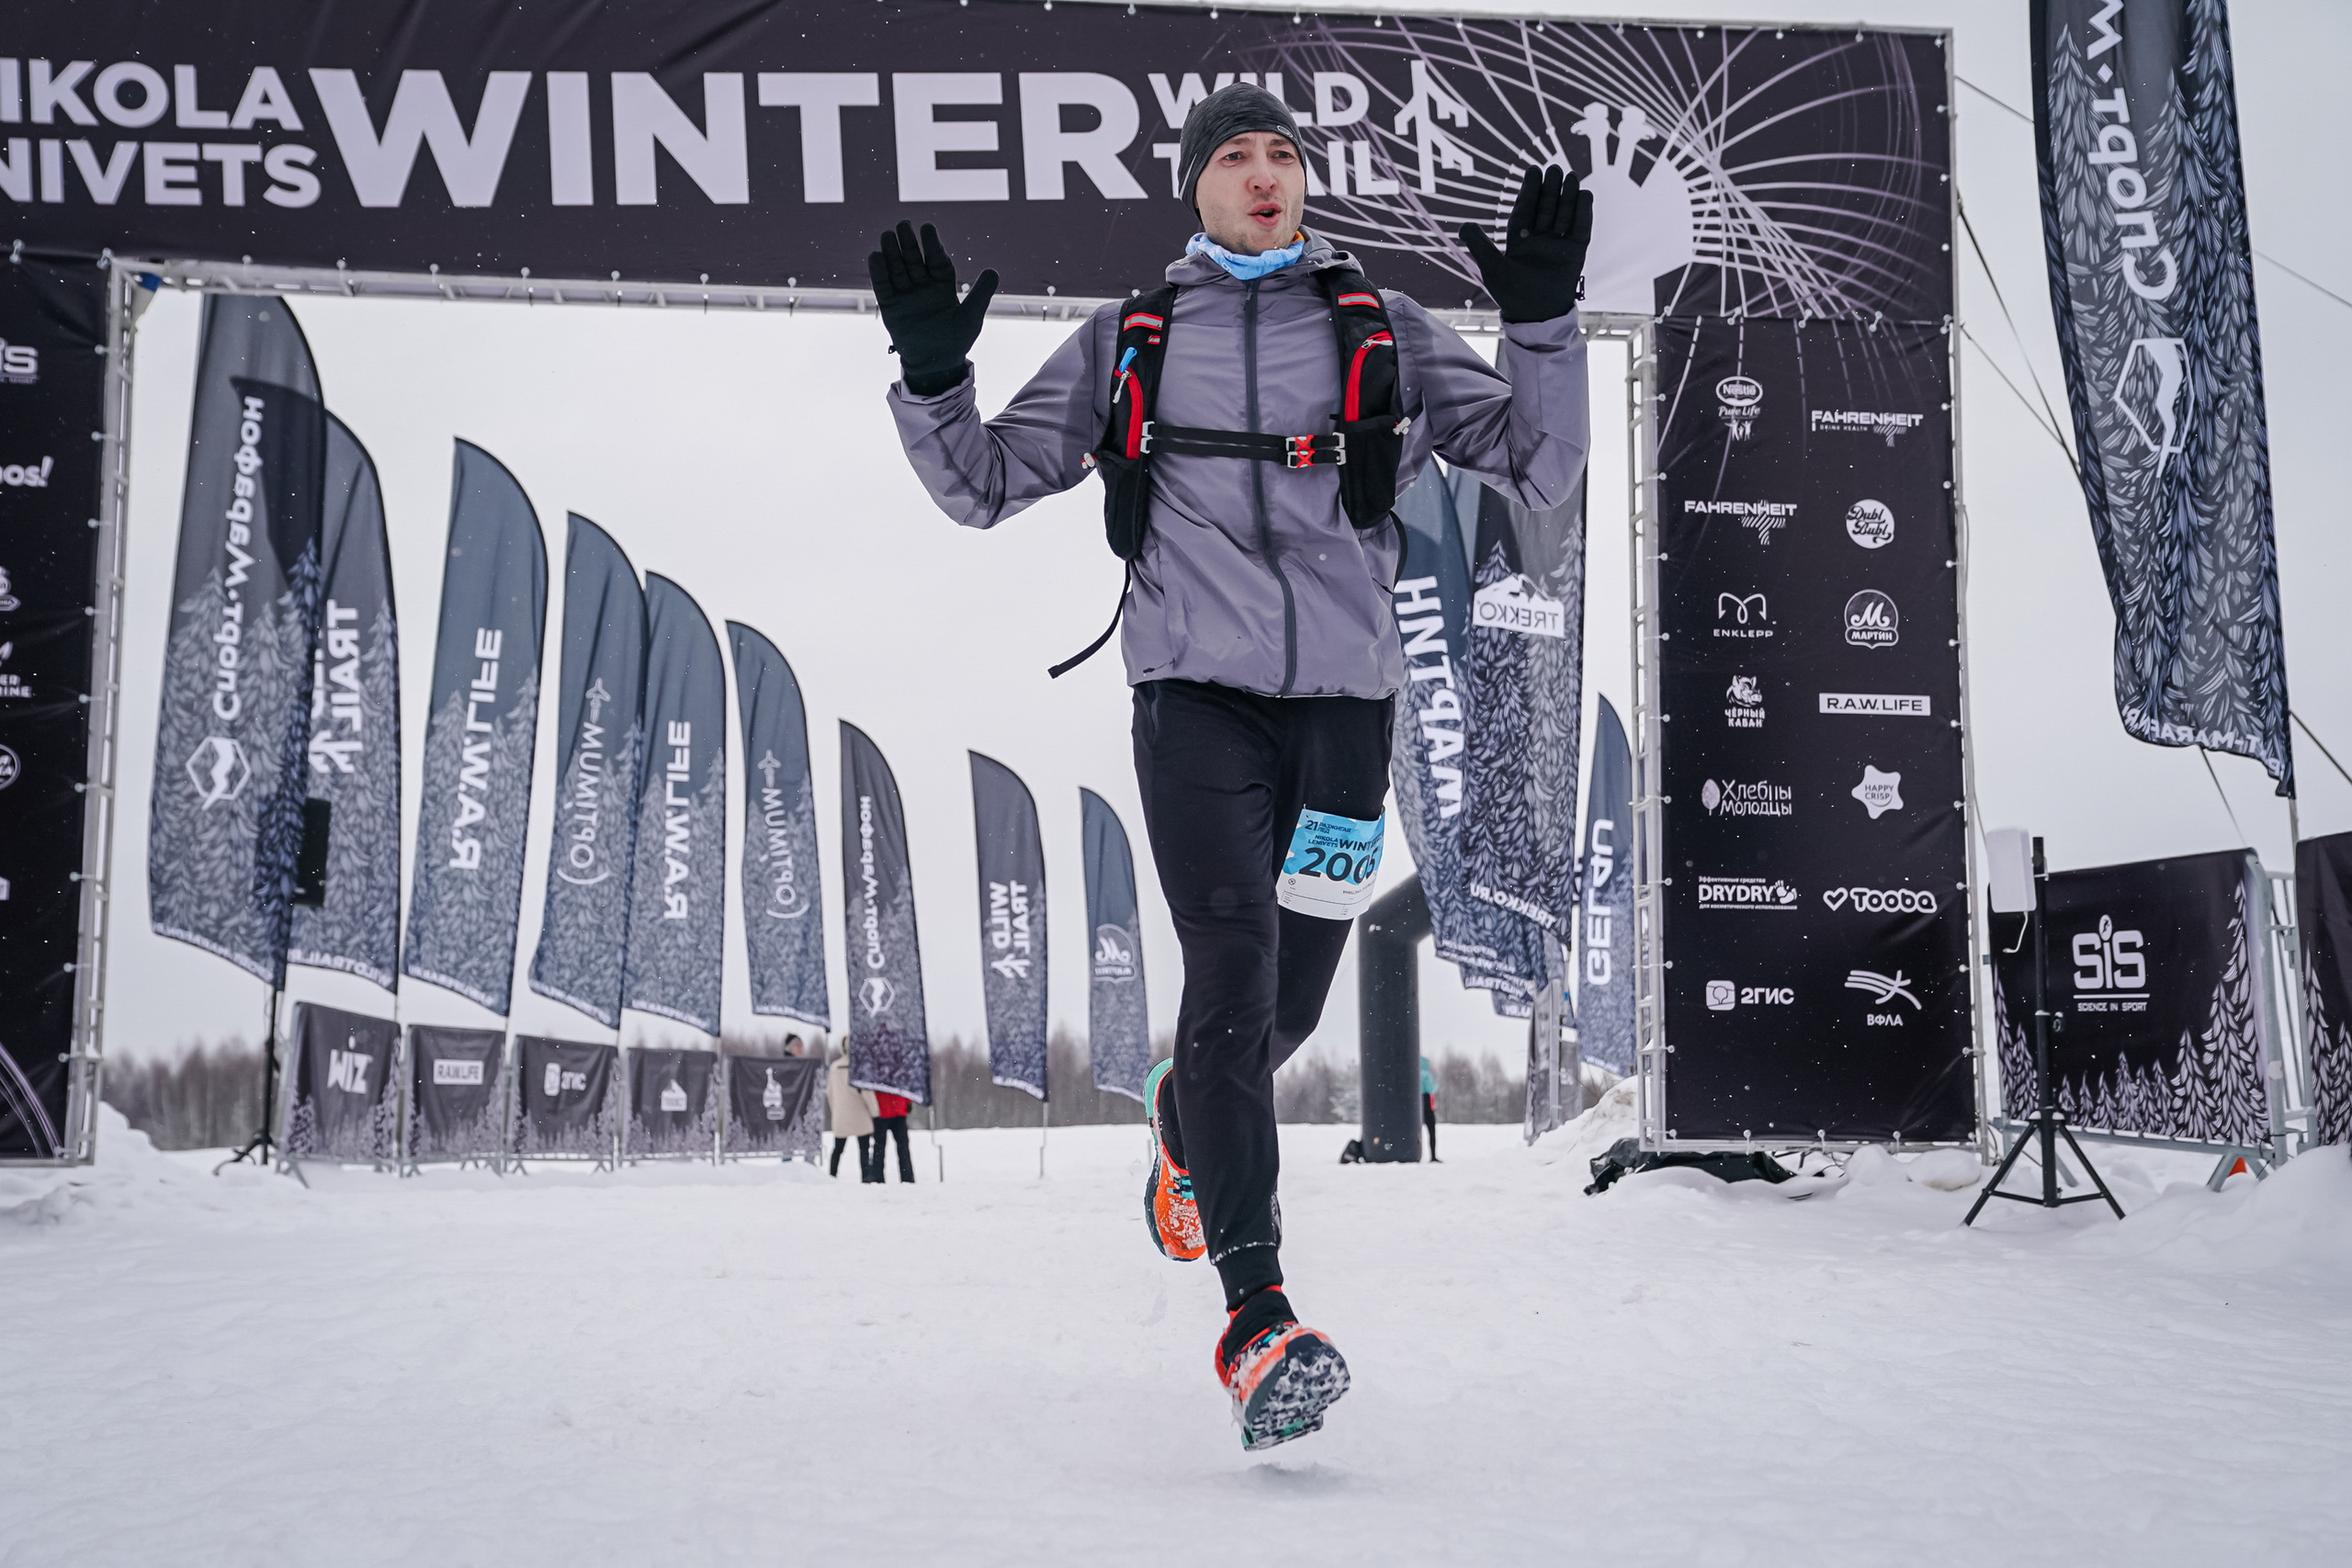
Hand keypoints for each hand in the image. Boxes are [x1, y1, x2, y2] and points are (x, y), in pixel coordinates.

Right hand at [867, 220, 999, 395]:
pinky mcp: (890, 306)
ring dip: (892, 252)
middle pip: (915, 259)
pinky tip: (875, 256)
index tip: (927, 228)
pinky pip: (883, 286)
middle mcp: (923, 286)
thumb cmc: (956, 340)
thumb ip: (981, 293)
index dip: (932, 244)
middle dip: (909, 243)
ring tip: (888, 235)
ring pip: (897, 268)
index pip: (936, 259)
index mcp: (943, 285)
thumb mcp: (971, 316)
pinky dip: (879, 272)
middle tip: (904, 225)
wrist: (935, 364)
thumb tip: (993, 271)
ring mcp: (906, 295)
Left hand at [1457, 165, 1593, 323]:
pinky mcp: (1576, 251)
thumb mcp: (1492, 268)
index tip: (1533, 171)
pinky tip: (1584, 193)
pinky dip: (1584, 211)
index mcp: (1519, 239)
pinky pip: (1581, 227)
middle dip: (1550, 188)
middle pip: (1546, 207)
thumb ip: (1480, 245)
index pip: (1525, 209)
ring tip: (1570, 175)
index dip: (1529, 190)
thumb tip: (1463, 225)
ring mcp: (1559, 243)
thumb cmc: (1512, 294)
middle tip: (1554, 169)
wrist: (1537, 314)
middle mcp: (1540, 238)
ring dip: (1567, 195)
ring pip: (1564, 213)